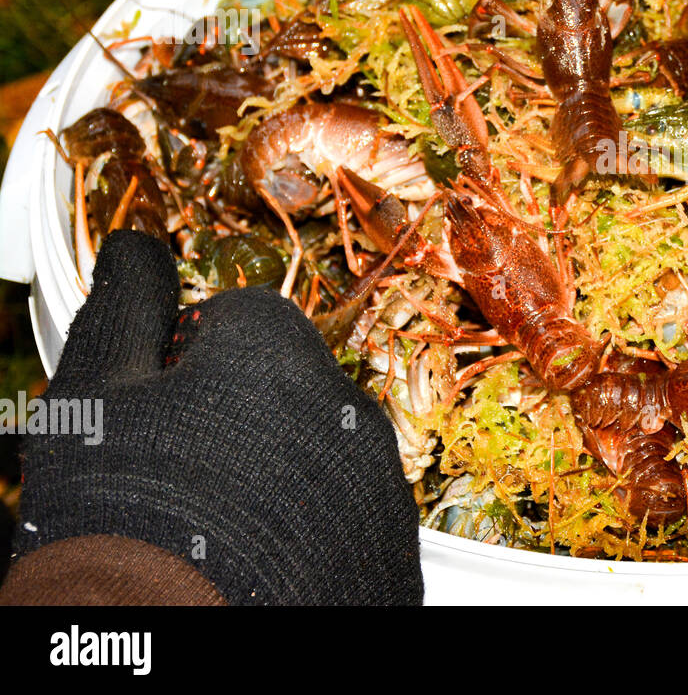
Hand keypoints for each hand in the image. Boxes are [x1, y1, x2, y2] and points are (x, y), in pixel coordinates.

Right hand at [13, 230, 421, 604]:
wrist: (173, 637)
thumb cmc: (124, 517)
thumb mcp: (95, 391)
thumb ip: (127, 304)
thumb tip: (140, 248)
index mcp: (278, 346)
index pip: (240, 323)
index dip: (190, 366)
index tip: (163, 413)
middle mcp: (347, 401)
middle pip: (290, 386)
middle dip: (244, 416)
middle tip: (187, 477)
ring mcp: (378, 477)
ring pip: (326, 450)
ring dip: (287, 472)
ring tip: (223, 527)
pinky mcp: (394, 546)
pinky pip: (354, 514)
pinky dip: (320, 528)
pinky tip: (269, 559)